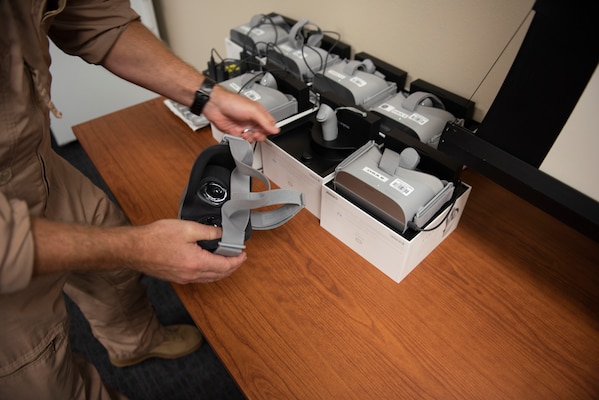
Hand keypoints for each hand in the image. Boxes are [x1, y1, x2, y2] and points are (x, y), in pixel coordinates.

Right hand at [31, 218, 245, 284]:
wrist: (132, 249)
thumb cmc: (155, 238)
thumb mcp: (187, 228)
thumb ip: (208, 232)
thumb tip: (223, 233)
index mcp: (197, 263)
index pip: (224, 266)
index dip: (237, 260)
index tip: (243, 254)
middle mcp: (191, 274)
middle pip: (218, 275)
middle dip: (232, 267)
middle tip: (238, 257)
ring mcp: (183, 278)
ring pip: (209, 278)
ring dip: (221, 271)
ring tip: (227, 261)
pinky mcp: (175, 277)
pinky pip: (199, 278)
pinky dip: (209, 273)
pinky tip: (208, 264)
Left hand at [202, 85, 279, 141]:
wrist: (215, 106)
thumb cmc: (232, 103)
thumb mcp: (253, 110)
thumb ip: (265, 121)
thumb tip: (275, 129)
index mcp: (258, 112)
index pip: (270, 124)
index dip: (270, 129)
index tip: (266, 131)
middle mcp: (252, 119)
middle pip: (262, 132)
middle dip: (260, 135)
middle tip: (256, 133)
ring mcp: (244, 126)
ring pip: (253, 137)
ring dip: (251, 138)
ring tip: (246, 133)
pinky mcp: (236, 132)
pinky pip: (243, 140)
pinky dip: (243, 140)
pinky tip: (241, 135)